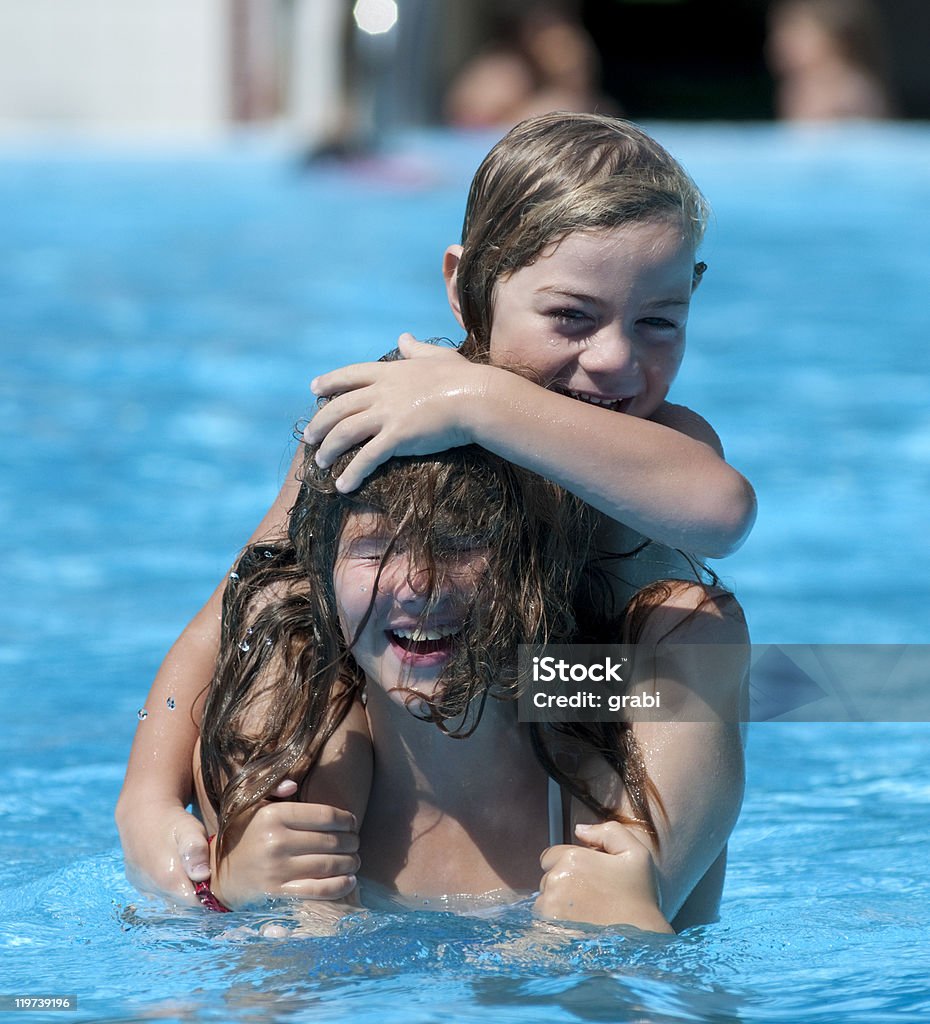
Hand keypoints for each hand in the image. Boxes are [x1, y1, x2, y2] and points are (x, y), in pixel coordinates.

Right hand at [117, 800, 210, 904]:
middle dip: (196, 892)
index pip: (195, 903)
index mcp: (168, 879)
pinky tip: (176, 866)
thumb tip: (202, 875)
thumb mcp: (190, 829)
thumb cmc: (172, 820)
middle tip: (204, 869)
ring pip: (169, 898)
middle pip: (182, 902)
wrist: (142, 810)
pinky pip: (157, 891)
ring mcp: (143, 885)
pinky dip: (168, 884)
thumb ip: (196, 851)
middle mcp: (153, 888)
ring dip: (181, 887)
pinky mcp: (137, 881)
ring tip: (189, 865)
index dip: (208, 895)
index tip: (217, 880)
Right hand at [211, 801, 360, 909]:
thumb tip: (293, 785)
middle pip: (331, 840)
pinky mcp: (278, 893)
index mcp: (274, 815)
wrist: (219, 875)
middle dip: (351, 842)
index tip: (352, 823)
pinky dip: (339, 886)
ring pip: (329, 864)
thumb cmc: (245, 837)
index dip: (345, 820)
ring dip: (350, 863)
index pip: (325, 815)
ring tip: (354, 861)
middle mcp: (276, 841)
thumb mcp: (253, 808)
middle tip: (356, 844)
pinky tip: (348, 880)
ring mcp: (277, 869)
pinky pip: (319, 890)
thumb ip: (273, 791)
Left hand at [304, 334, 489, 491]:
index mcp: (389, 372)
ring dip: (328, 450)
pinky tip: (343, 486)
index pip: (350, 375)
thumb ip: (416, 349)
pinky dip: (352, 473)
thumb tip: (403, 337)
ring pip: (344, 432)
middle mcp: (381, 392)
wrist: (476, 397)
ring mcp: (386, 414)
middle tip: (309, 437)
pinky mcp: (396, 437)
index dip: (329, 382)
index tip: (313, 389)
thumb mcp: (437, 355)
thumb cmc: (463, 377)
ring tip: (320, 463)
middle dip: (320, 423)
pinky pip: (366, 458)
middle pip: (338, 407)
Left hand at [535, 821, 672, 932]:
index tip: (587, 877)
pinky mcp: (549, 929)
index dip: (569, 865)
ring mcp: (550, 907)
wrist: (641, 940)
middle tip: (591, 896)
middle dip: (563, 883)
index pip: (551, 855)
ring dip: (558, 904)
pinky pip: (543, 920)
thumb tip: (579, 829)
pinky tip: (579, 926)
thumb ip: (608, 832)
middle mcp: (555, 881)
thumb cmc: (639, 897)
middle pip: (547, 877)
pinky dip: (556, 923)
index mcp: (572, 858)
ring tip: (586, 913)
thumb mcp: (635, 853)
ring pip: (544, 899)